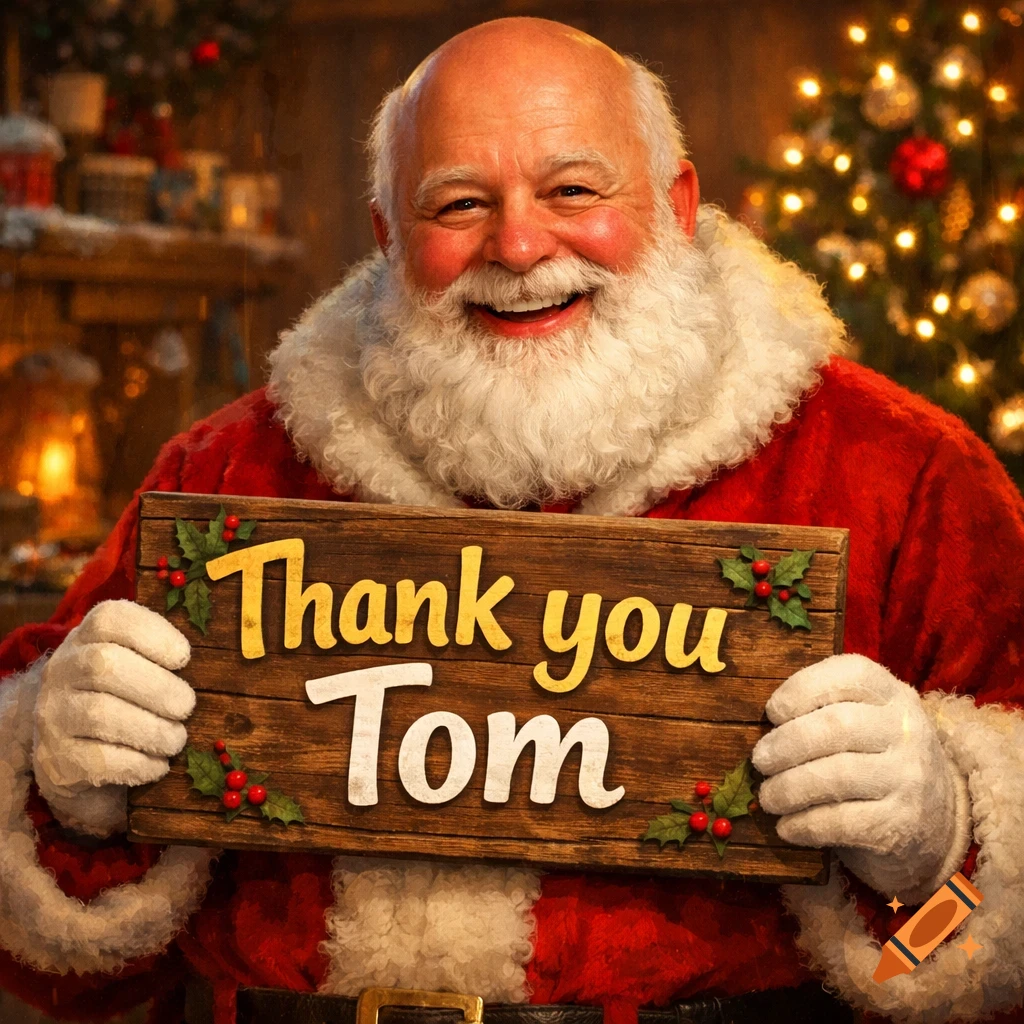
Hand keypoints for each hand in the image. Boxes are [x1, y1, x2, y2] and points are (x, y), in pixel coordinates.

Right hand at [33, 599, 194, 835]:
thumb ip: (167, 657)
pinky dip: (137, 763)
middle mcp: (63, 670)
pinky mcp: (56, 760)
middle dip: (158, 687)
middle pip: (104, 666)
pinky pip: (96, 760)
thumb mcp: (139, 666)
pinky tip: (159, 765)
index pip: (111, 619)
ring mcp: (53, 715)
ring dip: (151, 729)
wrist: (75, 755)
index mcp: (89, 637)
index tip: (184, 657)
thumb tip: (226, 660)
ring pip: (99, 713)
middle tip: (188, 706)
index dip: (152, 634)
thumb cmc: (126, 699)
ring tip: (177, 739)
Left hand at [751, 654, 968, 898]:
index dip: (803, 688)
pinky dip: (805, 824)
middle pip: (837, 726)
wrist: (934, 823)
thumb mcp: (864, 723)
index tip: (772, 711)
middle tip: (759, 761)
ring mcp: (909, 778)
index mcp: (891, 695)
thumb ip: (823, 711)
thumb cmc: (876, 761)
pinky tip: (787, 827)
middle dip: (786, 743)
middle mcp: (906, 730)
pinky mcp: (902, 824)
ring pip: (837, 776)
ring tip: (767, 797)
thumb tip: (763, 725)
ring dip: (789, 788)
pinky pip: (843, 821)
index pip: (850, 674)